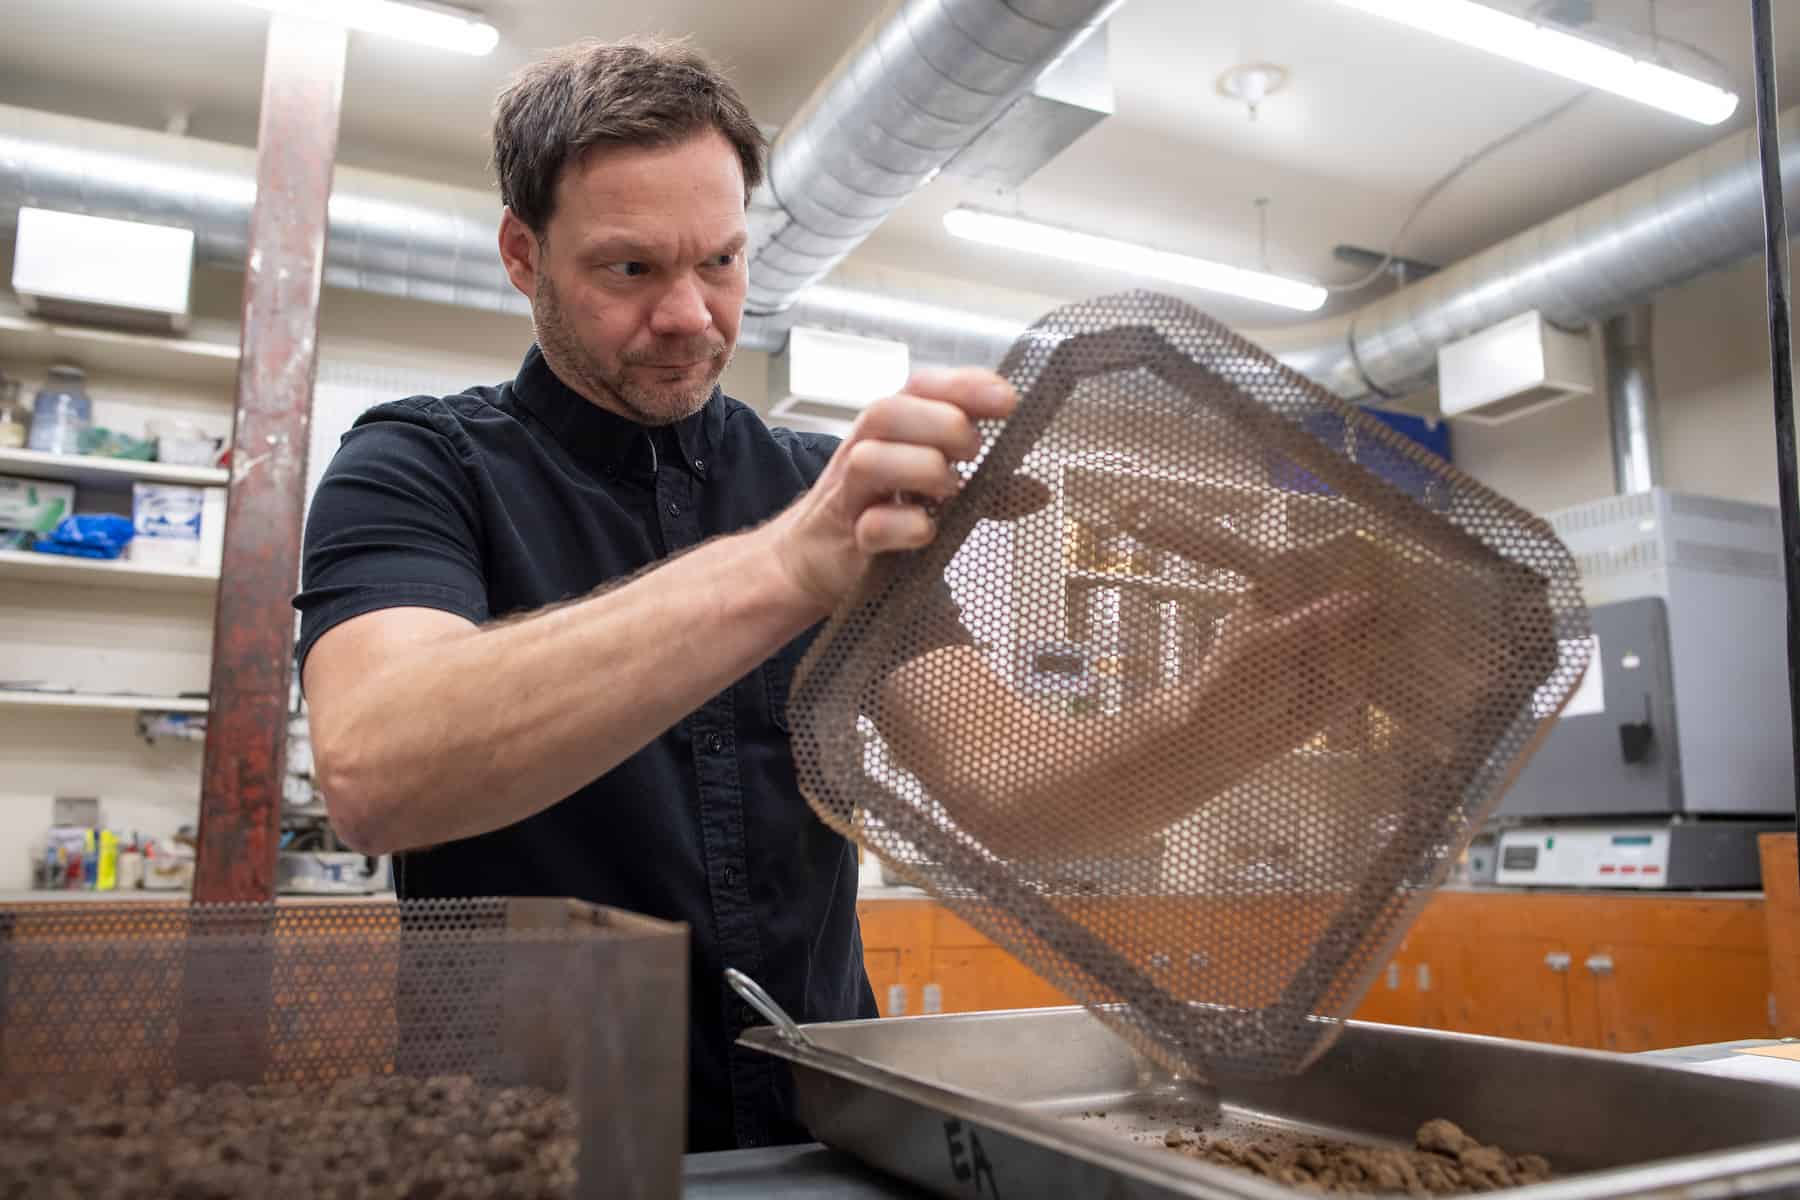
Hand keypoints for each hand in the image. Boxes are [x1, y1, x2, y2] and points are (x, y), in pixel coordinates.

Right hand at [765, 367, 1016, 615]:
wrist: (808, 561)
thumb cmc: (875, 514)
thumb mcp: (929, 495)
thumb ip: (983, 492)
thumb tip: (1038, 490)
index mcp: (890, 432)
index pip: (921, 387)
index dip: (963, 386)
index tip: (1007, 400)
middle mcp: (864, 451)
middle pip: (889, 411)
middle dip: (941, 424)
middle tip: (973, 452)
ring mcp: (850, 496)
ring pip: (870, 459)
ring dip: (921, 468)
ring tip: (951, 490)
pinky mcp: (847, 541)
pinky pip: (870, 525)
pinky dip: (904, 524)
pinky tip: (928, 530)